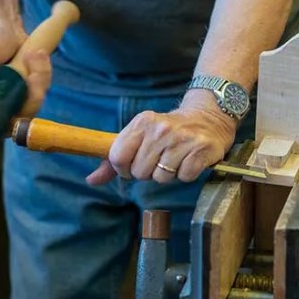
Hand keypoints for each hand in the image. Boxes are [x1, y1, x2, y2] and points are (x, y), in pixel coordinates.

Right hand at [0, 19, 50, 117]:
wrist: (2, 29)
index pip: (8, 125)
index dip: (20, 115)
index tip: (25, 92)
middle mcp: (6, 104)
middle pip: (28, 111)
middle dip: (35, 88)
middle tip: (32, 62)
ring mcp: (21, 96)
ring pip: (38, 96)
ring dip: (41, 74)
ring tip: (34, 53)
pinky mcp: (32, 85)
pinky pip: (44, 83)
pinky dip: (44, 68)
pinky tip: (39, 53)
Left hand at [86, 98, 237, 185]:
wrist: (208, 119)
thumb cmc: (167, 132)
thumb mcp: (140, 136)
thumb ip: (114, 159)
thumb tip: (91, 180)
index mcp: (142, 122)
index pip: (117, 157)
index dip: (123, 168)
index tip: (134, 163)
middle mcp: (161, 128)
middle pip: (139, 172)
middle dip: (147, 172)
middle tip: (160, 159)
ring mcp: (182, 139)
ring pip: (161, 178)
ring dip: (168, 174)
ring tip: (175, 159)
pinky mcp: (200, 150)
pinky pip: (183, 177)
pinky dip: (186, 174)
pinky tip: (189, 160)